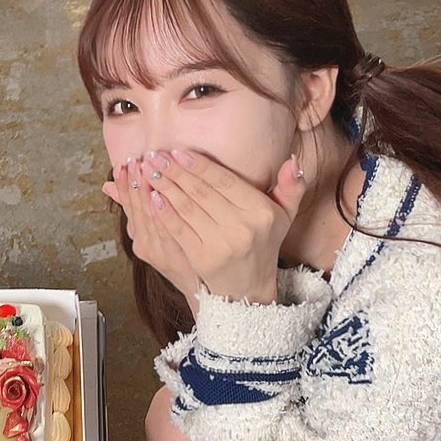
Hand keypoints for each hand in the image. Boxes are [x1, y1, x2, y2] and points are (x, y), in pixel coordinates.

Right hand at [102, 159, 200, 305]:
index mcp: (138, 236)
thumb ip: (136, 207)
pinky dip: (159, 211)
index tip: (122, 165)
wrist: (196, 283)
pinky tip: (157, 195)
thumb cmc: (179, 253)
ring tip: (145, 169)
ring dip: (144, 191)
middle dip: (134, 183)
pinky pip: (164, 228)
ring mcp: (156, 250)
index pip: (127, 205)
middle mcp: (143, 243)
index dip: (124, 185)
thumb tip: (108, 186)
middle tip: (134, 162)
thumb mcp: (154, 230)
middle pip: (135, 209)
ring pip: (147, 216)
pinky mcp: (171, 254)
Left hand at [137, 150, 306, 304]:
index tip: (178, 151)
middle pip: (201, 192)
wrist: (249, 288)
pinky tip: (152, 197)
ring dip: (164, 187)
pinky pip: (179, 230)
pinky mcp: (202, 258)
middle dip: (175, 171)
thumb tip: (292, 159)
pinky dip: (164, 213)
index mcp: (260, 212)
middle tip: (154, 155)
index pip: (224, 182)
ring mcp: (221, 244)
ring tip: (149, 171)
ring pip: (187, 208)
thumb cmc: (263, 244)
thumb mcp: (285, 216)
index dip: (199, 165)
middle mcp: (242, 228)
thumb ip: (291, 187)